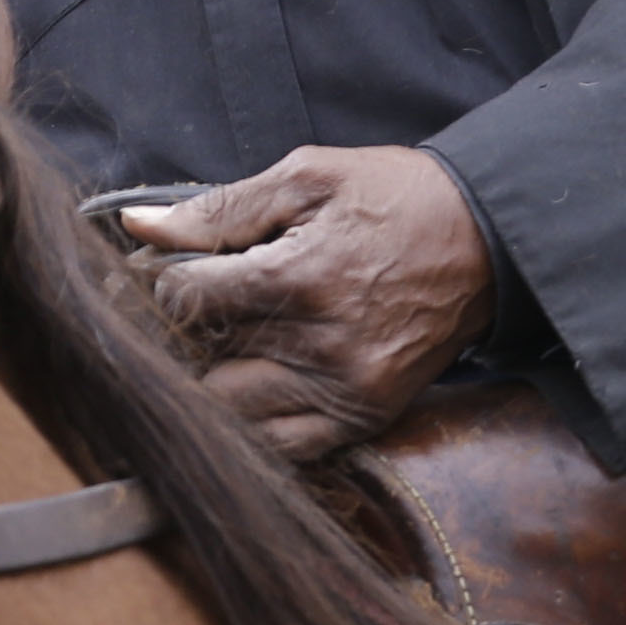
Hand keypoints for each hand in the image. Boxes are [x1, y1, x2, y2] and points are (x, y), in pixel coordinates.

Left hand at [117, 145, 494, 461]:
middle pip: (203, 359)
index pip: (187, 300)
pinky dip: (257, 422)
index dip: (164, 282)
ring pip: (233, 411)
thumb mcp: (309, 177)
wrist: (487, 238)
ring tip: (232, 342)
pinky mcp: (366, 417)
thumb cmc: (394, 197)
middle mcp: (322, 345)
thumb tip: (137, 225)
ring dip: (217, 379)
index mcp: (300, 276)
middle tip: (201, 307)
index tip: (173, 272)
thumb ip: (219, 207)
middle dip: (187, 332)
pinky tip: (261, 382)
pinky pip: (283, 448)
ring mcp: (346, 391)